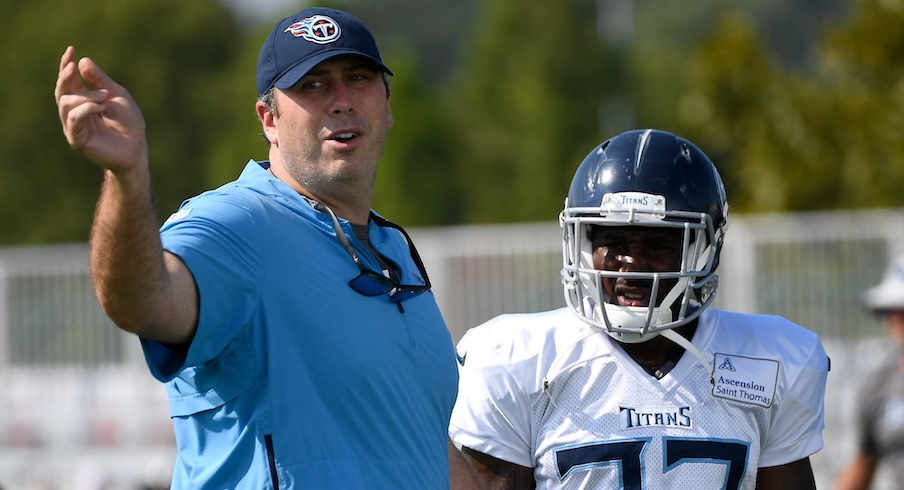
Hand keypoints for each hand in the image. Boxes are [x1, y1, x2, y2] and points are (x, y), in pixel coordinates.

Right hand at [54, 46, 147, 173]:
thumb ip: (100, 81)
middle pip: (61, 91)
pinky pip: (73, 119)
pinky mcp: (77, 139)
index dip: (66, 65)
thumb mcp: (117, 96)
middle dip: (65, 77)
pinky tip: (100, 106)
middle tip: (73, 66)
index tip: (71, 49)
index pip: (68, 81)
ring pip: (66, 104)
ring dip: (85, 96)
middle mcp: (74, 112)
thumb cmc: (129, 123)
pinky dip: (85, 109)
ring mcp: (74, 126)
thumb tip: (82, 61)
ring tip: (105, 98)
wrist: (137, 148)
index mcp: (83, 100)